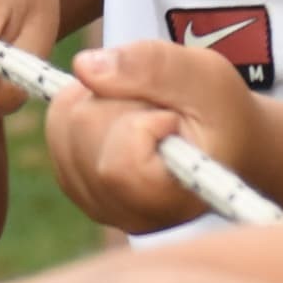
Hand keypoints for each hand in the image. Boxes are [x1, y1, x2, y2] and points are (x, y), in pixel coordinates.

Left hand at [50, 37, 271, 231]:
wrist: (226, 138)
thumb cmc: (222, 112)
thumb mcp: (206, 76)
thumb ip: (153, 66)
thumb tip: (84, 66)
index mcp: (169, 205)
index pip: (118, 167)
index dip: (141, 123)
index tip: (172, 120)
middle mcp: (127, 215)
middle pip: (84, 131)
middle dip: (119, 98)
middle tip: (161, 109)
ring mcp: (96, 203)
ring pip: (64, 124)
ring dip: (99, 97)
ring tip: (144, 111)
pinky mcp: (77, 183)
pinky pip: (56, 125)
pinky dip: (83, 102)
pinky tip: (121, 113)